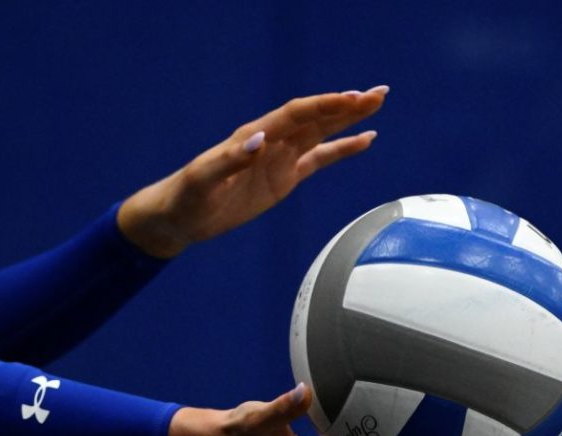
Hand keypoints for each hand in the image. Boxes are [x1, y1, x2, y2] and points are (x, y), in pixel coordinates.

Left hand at [118, 86, 389, 257]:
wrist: (182, 215)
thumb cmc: (188, 196)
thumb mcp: (204, 179)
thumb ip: (231, 159)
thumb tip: (260, 140)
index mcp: (254, 136)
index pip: (296, 115)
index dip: (324, 106)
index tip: (352, 100)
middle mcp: (271, 141)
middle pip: (315, 117)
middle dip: (346, 105)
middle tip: (378, 93)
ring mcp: (280, 158)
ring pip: (321, 133)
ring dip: (348, 119)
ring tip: (377, 104)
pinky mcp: (284, 178)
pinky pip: (319, 159)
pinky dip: (342, 149)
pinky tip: (365, 140)